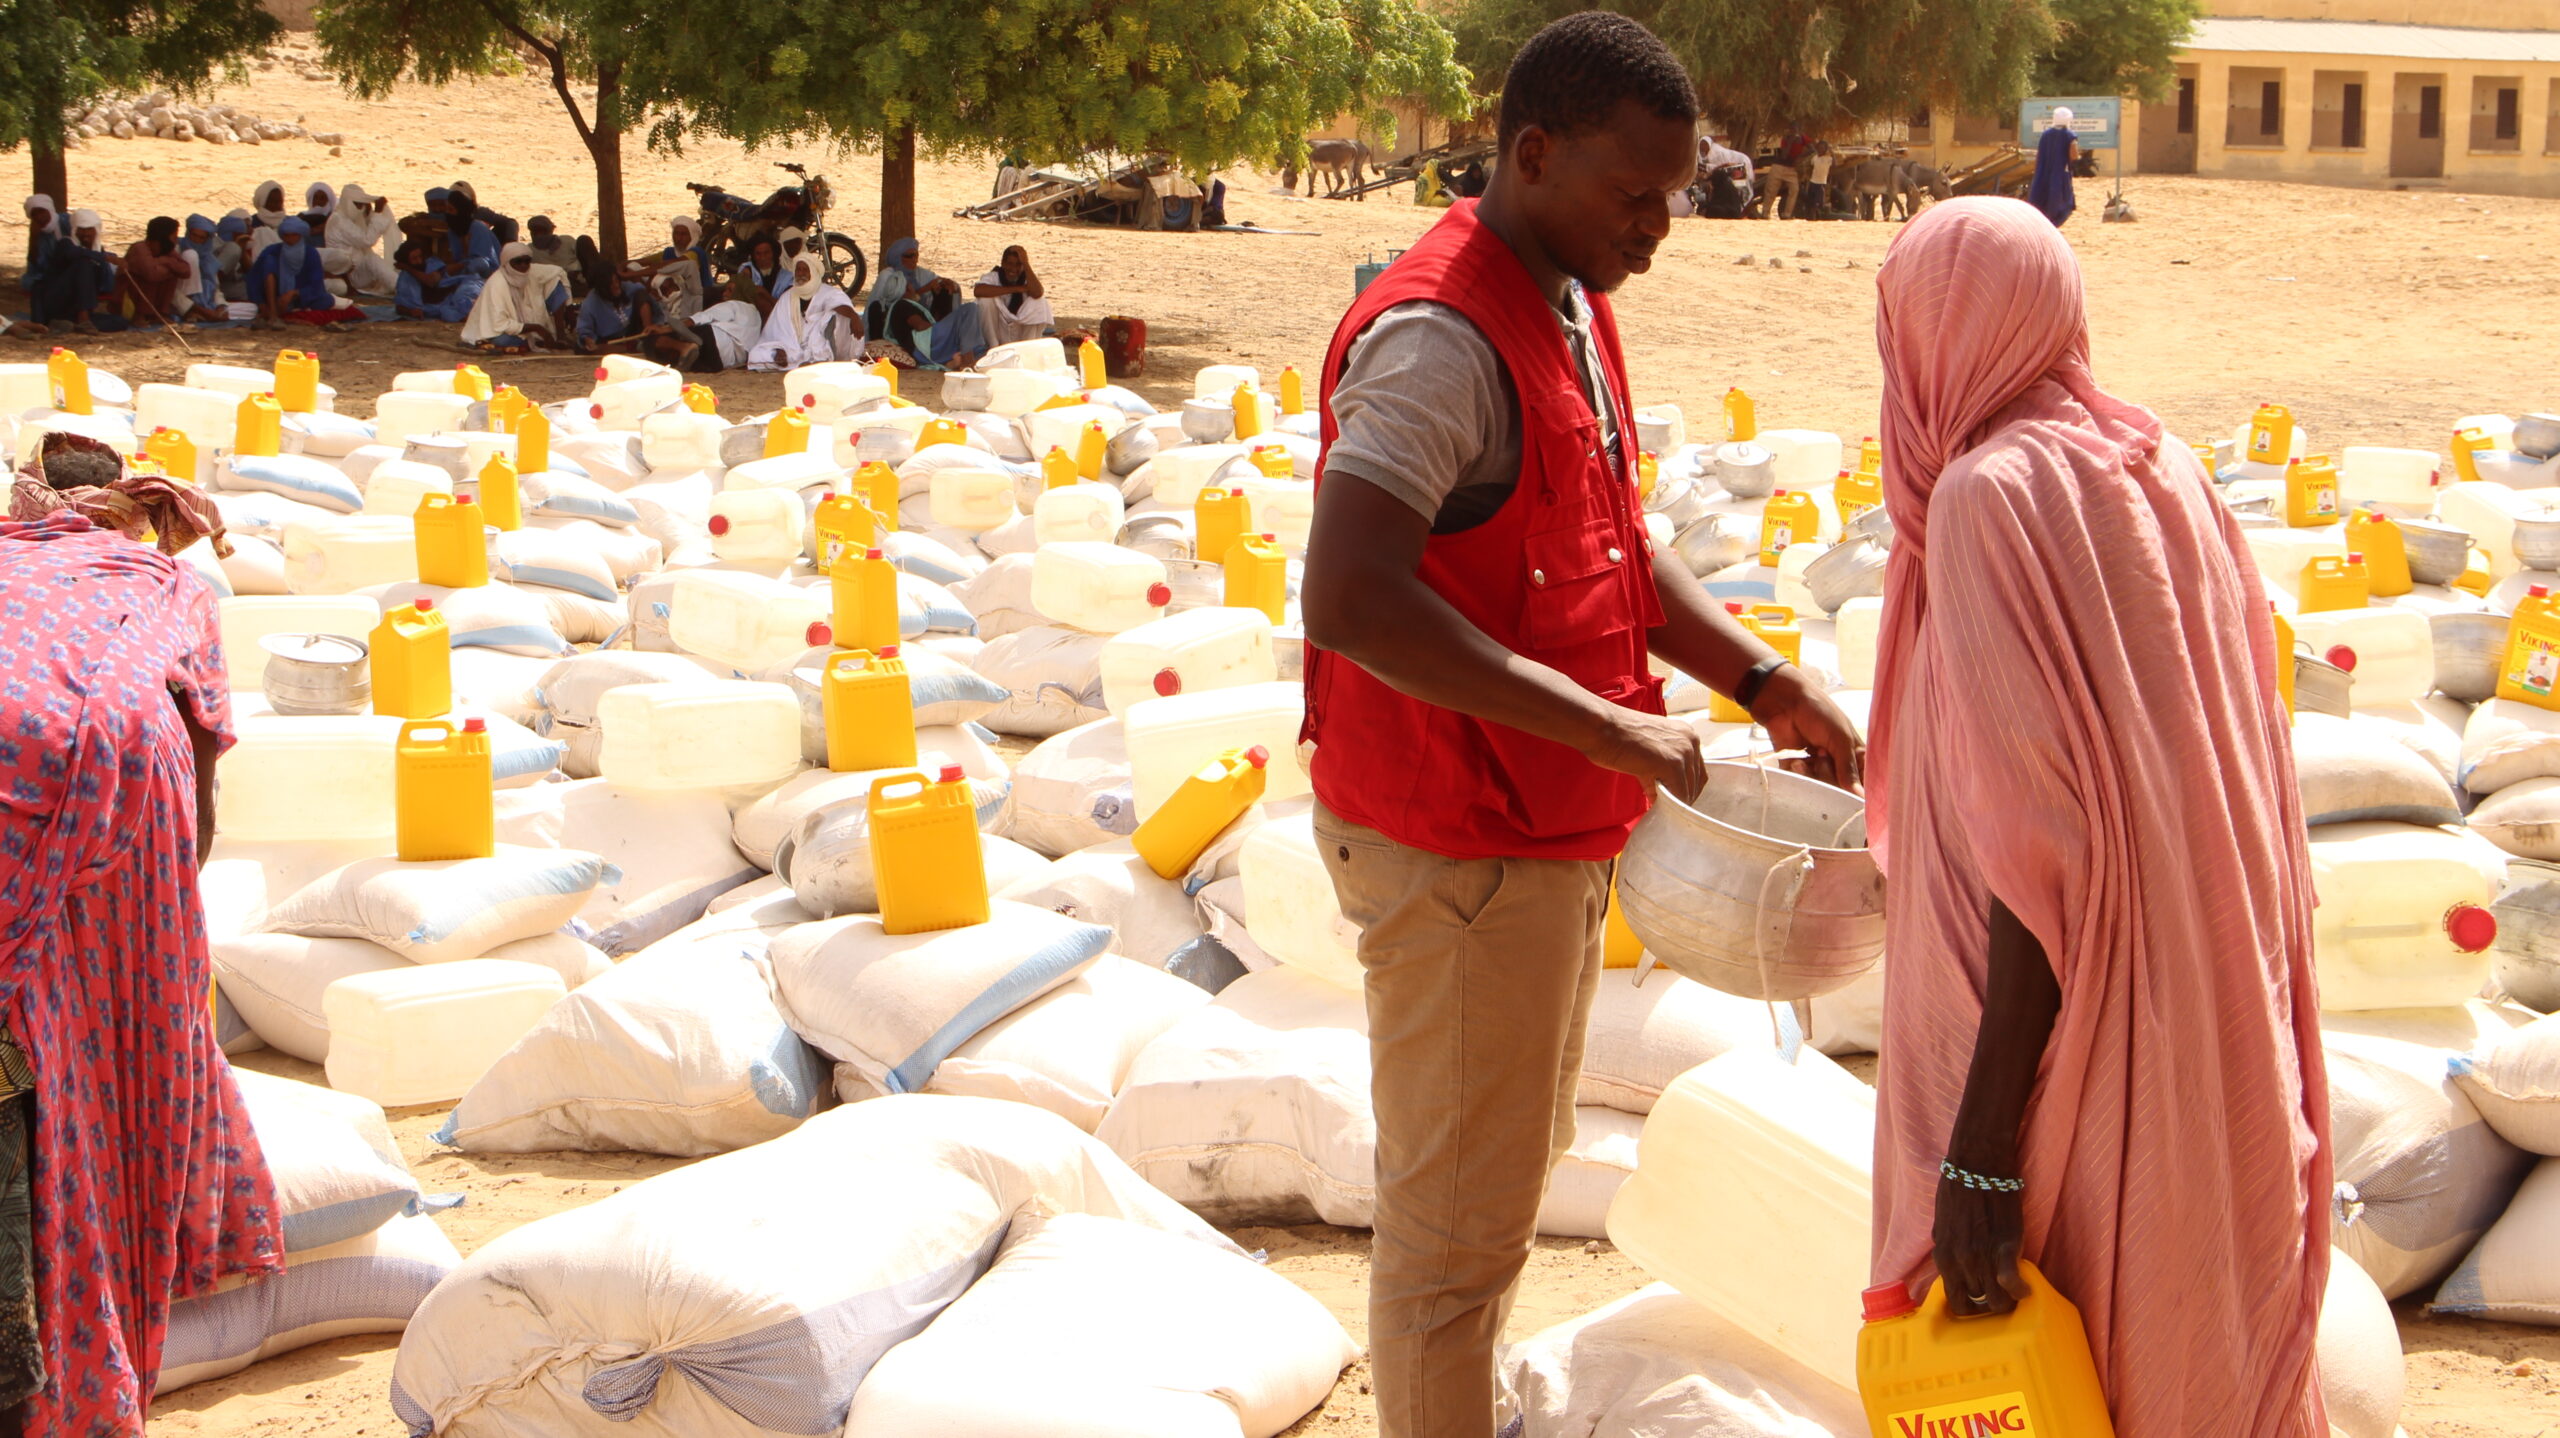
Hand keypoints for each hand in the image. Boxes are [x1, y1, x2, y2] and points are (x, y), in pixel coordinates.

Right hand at [1583, 708, 1705, 803]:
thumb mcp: (1649, 747)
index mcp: (1686, 734)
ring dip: (1674, 802)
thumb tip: (1667, 794)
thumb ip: (1662, 766)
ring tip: (1657, 807)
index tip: (1673, 797)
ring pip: (1688, 790)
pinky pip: (1677, 795)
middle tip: (1666, 806)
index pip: (1697, 770)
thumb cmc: (1617, 736)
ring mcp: (1683, 752)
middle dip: (1681, 796)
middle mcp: (1690, 741)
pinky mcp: (1672, 765)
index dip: (1686, 787)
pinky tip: (1653, 805)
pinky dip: (1667, 805)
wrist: (1601, 726)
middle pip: (1696, 782)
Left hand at [1749, 665, 1864, 793]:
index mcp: (1855, 755)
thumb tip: (1860, 797)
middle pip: (1842, 789)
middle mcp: (1838, 764)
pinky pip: (1803, 784)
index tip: (1857, 799)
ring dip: (1816, 773)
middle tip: (1825, 756)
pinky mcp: (1797, 770)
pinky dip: (1801, 774)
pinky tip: (1798, 761)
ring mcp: (1818, 768)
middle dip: (1833, 776)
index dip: (1861, 791)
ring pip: (1822, 789)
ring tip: (1813, 754)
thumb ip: (1849, 769)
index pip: (1864, 782)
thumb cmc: (1819, 713)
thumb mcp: (1840, 739)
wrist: (1783, 703)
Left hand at [1932, 1173, 2027, 1319]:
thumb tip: (1951, 1262)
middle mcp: (1959, 1262)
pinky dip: (2020, 1290)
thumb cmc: (1958, 1190)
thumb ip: (1946, 1247)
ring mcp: (1981, 1257)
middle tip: (2000, 1297)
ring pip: (1996, 1301)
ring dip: (2007, 1301)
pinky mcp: (2004, 1247)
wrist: (1978, 1167)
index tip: (1981, 1302)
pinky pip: (2010, 1282)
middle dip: (1989, 1307)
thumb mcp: (1941, 1224)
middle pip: (1976, 1306)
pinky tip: (2025, 1288)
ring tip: (2014, 1292)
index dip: (1970, 1307)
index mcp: (1943, 1257)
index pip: (1955, 1302)